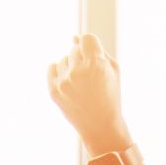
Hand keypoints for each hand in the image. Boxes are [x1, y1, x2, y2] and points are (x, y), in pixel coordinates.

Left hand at [47, 33, 131, 154]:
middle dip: (82, 60)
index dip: (91, 46)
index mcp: (97, 65)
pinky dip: (59, 72)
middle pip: (74, 49)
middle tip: (91, 79)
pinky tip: (70, 84)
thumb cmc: (110, 97)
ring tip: (82, 86)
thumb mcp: (113, 73)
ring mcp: (65, 82)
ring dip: (71, 68)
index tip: (94, 57)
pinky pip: (52, 67)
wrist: (101, 127)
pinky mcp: (54, 90)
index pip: (87, 38)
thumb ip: (98, 50)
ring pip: (63, 59)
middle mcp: (79, 71)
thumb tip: (73, 37)